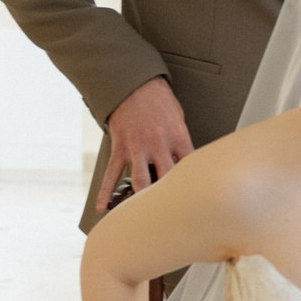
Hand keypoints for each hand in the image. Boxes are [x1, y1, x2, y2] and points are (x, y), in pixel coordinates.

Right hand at [98, 75, 192, 209]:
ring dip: (142, 200)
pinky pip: (112, 174)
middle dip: (172, 197)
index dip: (194, 184)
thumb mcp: (178, 117)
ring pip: (142, 181)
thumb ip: (181, 142)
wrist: (133, 83)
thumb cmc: (158, 99)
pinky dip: (106, 192)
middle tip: (175, 214)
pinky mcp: (120, 147)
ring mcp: (138, 148)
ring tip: (144, 217)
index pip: (191, 167)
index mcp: (179, 137)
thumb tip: (186, 162)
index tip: (196, 199)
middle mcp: (160, 145)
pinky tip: (103, 206)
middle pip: (168, 179)